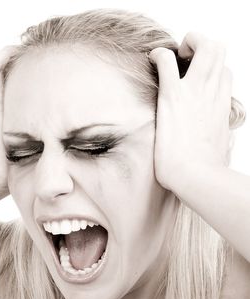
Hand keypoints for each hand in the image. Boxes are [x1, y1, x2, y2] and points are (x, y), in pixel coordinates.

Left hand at [149, 32, 231, 190]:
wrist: (196, 177)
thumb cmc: (204, 171)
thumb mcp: (219, 149)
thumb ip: (220, 140)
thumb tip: (223, 145)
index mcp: (222, 105)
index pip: (224, 73)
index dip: (208, 69)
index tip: (190, 78)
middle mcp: (212, 93)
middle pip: (219, 50)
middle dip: (200, 45)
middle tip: (181, 60)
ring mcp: (194, 91)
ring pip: (204, 45)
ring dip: (186, 43)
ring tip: (168, 58)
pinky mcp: (172, 96)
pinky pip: (167, 60)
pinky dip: (158, 54)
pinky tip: (151, 61)